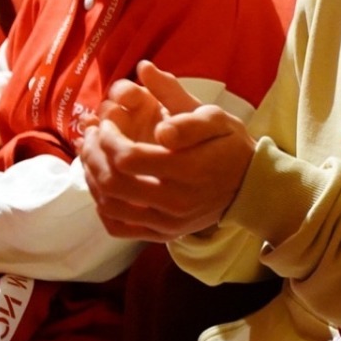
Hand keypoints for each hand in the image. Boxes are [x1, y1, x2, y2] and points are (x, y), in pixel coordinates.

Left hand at [82, 61, 255, 242]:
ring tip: (92, 154)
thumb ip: (180, 105)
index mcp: (189, 169)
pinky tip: (102, 185)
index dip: (107, 138)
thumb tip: (153, 108)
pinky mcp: (162, 234)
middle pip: (112, 183)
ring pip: (109, 206)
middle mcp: (176, 202)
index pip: (127, 159)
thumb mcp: (214, 116)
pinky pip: (118, 228)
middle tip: (91, 134)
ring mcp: (168, 223)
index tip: (107, 122)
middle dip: (92, 155)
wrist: (249, 185)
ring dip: (91, 178)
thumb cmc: (229, 145)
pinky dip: (101, 206)